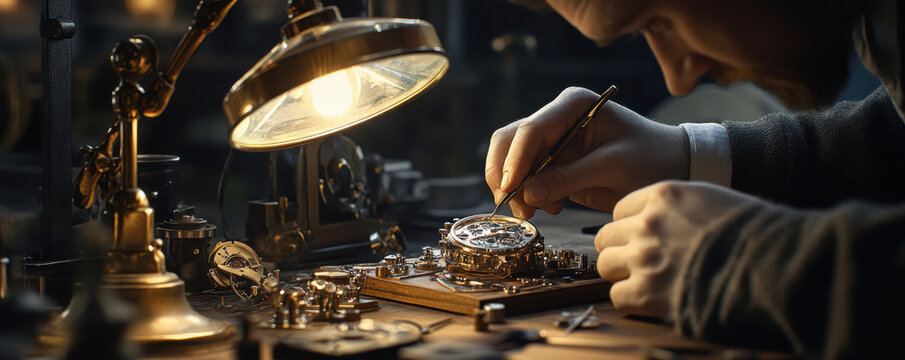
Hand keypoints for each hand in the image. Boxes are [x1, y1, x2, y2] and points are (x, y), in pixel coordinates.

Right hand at [485, 87, 688, 218]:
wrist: (670, 167)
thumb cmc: (650, 157)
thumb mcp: (614, 166)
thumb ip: (570, 178)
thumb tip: (528, 194)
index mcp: (572, 105)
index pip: (531, 129)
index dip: (515, 160)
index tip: (512, 189)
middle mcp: (556, 118)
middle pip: (509, 141)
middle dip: (506, 175)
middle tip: (517, 206)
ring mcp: (552, 141)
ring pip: (510, 161)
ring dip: (515, 188)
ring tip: (534, 212)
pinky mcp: (552, 164)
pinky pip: (525, 178)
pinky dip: (528, 196)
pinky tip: (551, 208)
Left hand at [595, 181, 764, 318]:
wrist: (773, 265)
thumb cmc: (754, 233)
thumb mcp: (713, 200)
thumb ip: (679, 208)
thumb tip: (666, 221)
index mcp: (664, 195)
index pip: (621, 210)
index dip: (631, 226)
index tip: (644, 239)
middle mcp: (647, 223)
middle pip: (606, 237)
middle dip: (621, 249)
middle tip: (640, 262)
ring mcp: (643, 257)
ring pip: (605, 265)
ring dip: (622, 275)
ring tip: (645, 281)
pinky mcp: (646, 292)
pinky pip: (616, 296)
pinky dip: (630, 300)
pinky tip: (650, 300)